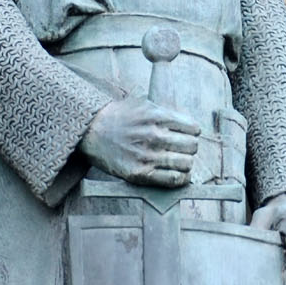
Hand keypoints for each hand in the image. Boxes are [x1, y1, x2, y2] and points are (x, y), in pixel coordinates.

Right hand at [81, 97, 200, 186]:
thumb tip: (189, 126)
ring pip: (186, 163)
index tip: (187, 135)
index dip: (192, 132)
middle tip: (181, 148)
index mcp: (157, 117)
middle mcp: (153, 136)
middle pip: (192, 146)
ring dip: (186, 163)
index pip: (193, 129)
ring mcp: (147, 156)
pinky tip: (178, 174)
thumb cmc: (118, 117)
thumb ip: (166, 113)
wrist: (92, 131)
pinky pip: (173, 179)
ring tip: (179, 161)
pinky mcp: (140, 173)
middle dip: (190, 147)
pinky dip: (181, 178)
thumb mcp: (143, 105)